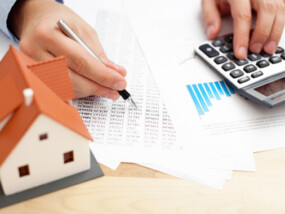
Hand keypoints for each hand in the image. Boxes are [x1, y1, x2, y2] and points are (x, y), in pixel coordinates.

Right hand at [8, 0, 126, 98]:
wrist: (37, 21)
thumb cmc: (61, 22)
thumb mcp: (84, 30)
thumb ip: (99, 54)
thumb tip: (116, 74)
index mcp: (47, 34)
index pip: (80, 61)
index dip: (102, 75)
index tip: (119, 82)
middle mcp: (35, 52)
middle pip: (72, 79)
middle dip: (98, 87)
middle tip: (115, 90)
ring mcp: (32, 67)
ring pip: (66, 88)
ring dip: (89, 91)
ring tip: (106, 89)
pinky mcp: (36, 77)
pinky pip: (61, 91)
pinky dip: (79, 91)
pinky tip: (90, 88)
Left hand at [202, 0, 284, 58]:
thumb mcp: (209, 0)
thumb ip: (210, 16)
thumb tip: (213, 33)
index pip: (242, 15)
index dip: (242, 36)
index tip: (240, 53)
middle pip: (267, 10)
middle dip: (262, 34)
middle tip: (255, 50)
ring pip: (280, 9)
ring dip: (275, 32)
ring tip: (268, 48)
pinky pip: (283, 8)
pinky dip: (281, 23)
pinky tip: (274, 36)